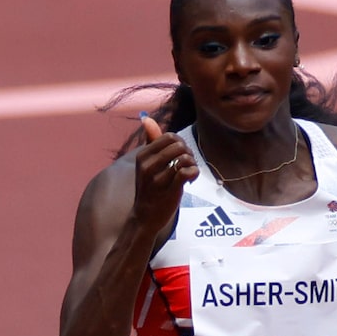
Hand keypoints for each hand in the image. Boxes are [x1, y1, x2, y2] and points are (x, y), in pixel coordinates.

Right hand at [127, 115, 199, 239]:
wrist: (144, 217)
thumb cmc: (149, 188)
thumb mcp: (146, 163)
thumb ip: (149, 140)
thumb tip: (146, 118)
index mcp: (142, 156)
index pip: (169, 137)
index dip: (180, 143)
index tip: (179, 155)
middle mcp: (147, 166)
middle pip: (179, 145)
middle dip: (188, 153)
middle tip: (187, 164)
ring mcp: (157, 180)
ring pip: (185, 158)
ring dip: (192, 164)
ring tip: (188, 173)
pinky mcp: (169, 191)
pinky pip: (188, 172)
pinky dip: (194, 173)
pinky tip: (190, 180)